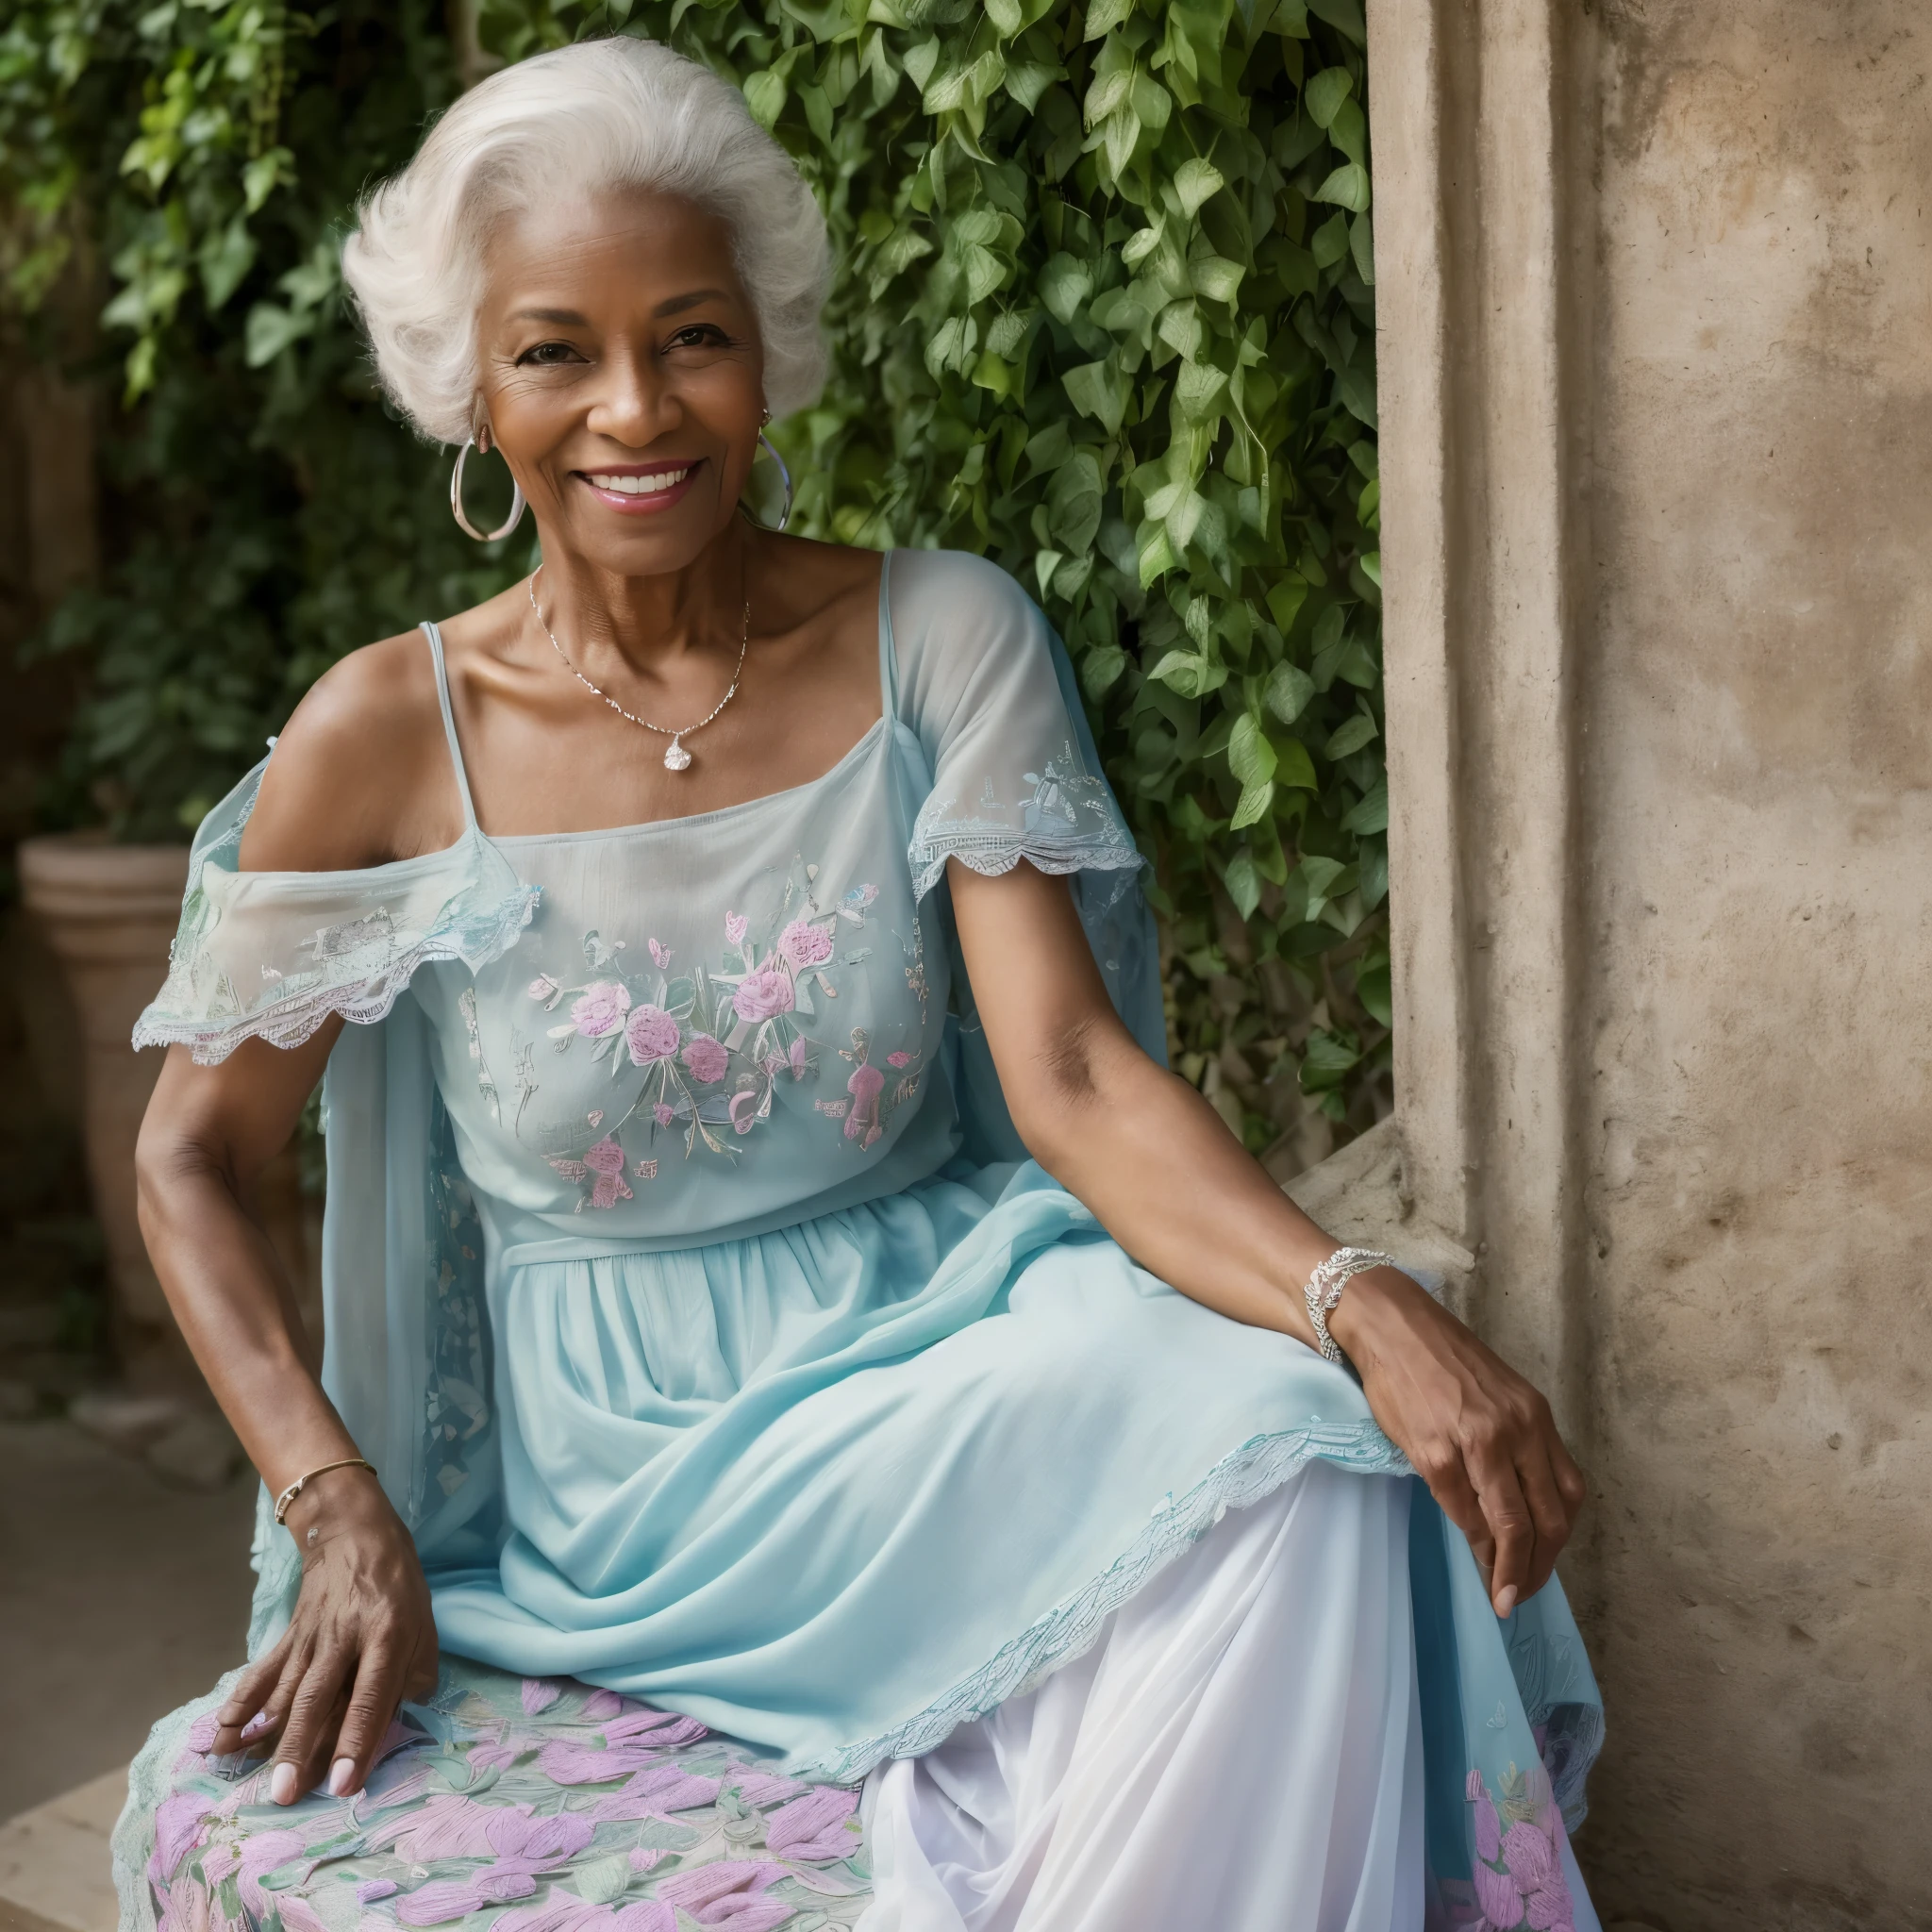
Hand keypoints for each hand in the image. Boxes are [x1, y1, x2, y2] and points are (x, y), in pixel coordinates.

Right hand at [212, 1467, 437, 1801]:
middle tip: (284, 1794)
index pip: (371, 1695)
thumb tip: (401, 1718)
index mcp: (387, 1634)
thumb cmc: (399, 1581)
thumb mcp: (425, 1620)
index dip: (357, 1740)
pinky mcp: (289, 1634)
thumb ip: (418, 1672)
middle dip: (299, 1749)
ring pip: (286, 1691)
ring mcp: (311, 1636)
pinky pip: (263, 1672)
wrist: (354, 1529)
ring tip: (246, 1777)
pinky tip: (222, 1733)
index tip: (342, 1784)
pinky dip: (241, 1703)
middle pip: (318, 1699)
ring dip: (266, 1736)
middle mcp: (345, 1638)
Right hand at [1328, 1268, 1587, 1616]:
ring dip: (1508, 1570)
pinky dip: (1471, 1539)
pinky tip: (1471, 1551)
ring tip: (1501, 1593)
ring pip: (1510, 1525)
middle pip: (1546, 1519)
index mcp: (1535, 1416)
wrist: (1391, 1327)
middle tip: (1522, 1594)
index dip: (1560, 1540)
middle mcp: (1515, 1430)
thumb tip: (1520, 1501)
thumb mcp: (1497, 1395)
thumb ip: (1516, 1442)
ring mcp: (1476, 1443)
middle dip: (1537, 1567)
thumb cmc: (1440, 1359)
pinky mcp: (1435, 1453)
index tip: (1543, 1564)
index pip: (1567, 1494)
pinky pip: (1462, 1511)